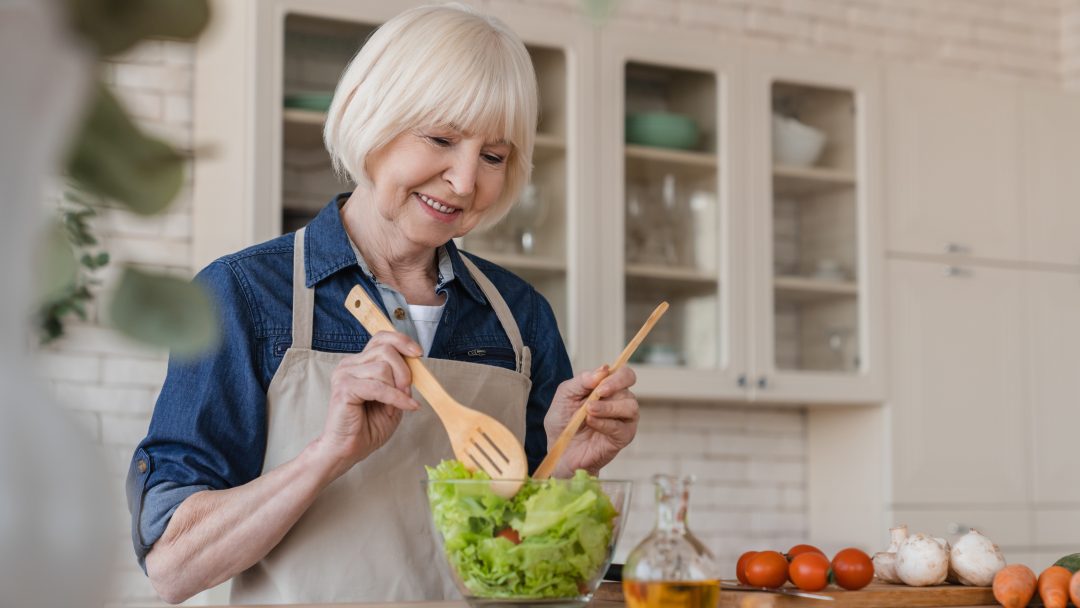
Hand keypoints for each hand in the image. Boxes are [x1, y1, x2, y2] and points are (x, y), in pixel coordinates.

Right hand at [316, 331, 421, 475]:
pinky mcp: (344, 388)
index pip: (381, 338)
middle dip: (404, 371)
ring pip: (383, 367)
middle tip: (407, 392)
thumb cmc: (367, 427)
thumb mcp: (392, 398)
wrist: (347, 450)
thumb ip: (400, 379)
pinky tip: (403, 408)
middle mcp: (349, 364)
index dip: (402, 341)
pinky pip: (379, 387)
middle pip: (386, 350)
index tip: (419, 354)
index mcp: (359, 363)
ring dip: (398, 388)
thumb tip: (414, 363)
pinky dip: (396, 398)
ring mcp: (344, 374)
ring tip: (397, 405)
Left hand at [544, 365, 638, 477]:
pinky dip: (605, 423)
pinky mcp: (623, 437)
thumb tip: (604, 369)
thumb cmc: (563, 420)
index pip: (624, 374)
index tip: (599, 383)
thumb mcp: (566, 394)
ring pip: (630, 406)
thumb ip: (582, 380)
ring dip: (608, 407)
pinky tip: (592, 423)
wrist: (560, 449)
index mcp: (608, 387)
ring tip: (589, 412)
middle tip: (597, 393)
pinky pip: (621, 427)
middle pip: (629, 384)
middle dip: (614, 385)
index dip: (616, 376)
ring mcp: (624, 419)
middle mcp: (620, 400)